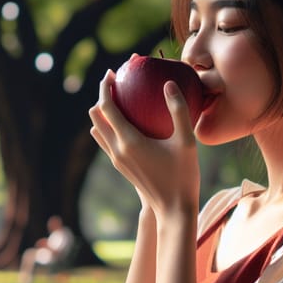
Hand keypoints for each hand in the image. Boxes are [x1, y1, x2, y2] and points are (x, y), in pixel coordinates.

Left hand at [89, 70, 200, 219]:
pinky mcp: (120, 166)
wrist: (173, 209)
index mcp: (129, 141)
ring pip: (97, 130)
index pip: (106, 107)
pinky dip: (108, 126)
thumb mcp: (186, 141)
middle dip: (102, 96)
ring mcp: (116, 160)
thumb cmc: (184, 175)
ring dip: (102, 112)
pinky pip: (105, 141)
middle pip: (96, 117)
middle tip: (116, 81)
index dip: (105, 87)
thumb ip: (179, 110)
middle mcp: (117, 150)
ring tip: (119, 98)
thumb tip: (169, 83)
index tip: (112, 72)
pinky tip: (126, 121)